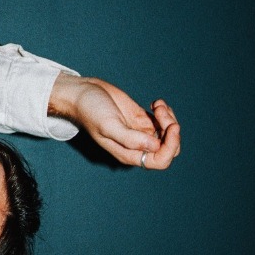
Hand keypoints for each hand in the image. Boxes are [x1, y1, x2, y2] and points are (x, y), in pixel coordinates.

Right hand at [49, 73, 180, 168]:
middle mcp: (136, 146)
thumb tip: (155, 146)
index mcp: (129, 154)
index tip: (171, 126)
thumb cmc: (91, 112)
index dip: (171, 146)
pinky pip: (163, 121)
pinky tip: (155, 103)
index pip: (160, 160)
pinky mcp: (142, 120)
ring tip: (157, 105)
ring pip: (168, 134)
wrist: (83, 95)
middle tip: (160, 112)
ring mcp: (140, 133)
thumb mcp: (109, 126)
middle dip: (171, 130)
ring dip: (169, 118)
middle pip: (168, 148)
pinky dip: (165, 111)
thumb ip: (130, 139)